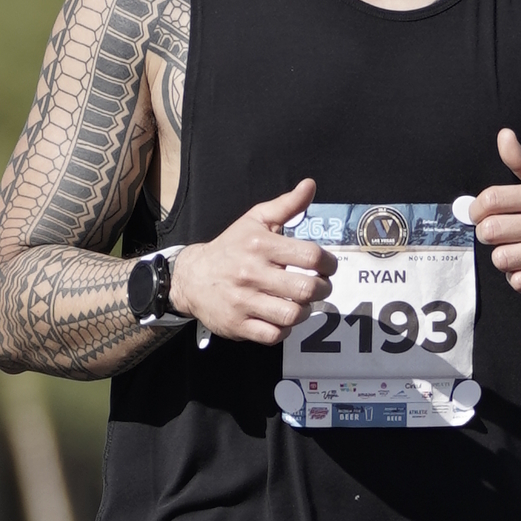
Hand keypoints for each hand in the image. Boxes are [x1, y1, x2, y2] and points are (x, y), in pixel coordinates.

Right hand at [168, 181, 332, 344]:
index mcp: (260, 245)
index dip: (328, 264)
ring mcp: (244, 301)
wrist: (192, 277)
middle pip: (306, 289)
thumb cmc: (230, 248)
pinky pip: (273, 334)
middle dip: (323, 289)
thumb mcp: (255, 220)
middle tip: (320, 287)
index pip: (310, 256)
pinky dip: (284, 329)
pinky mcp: (238, 324)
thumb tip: (309, 186)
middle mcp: (252, 273)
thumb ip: (286, 205)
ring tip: (301, 302)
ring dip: (305, 310)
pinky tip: (283, 318)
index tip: (327, 267)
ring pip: (292, 314)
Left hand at [470, 128, 520, 297]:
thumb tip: (503, 134)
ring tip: (520, 252)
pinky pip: (517, 282)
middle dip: (489, 236)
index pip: (490, 200)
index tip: (481, 216)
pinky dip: (519, 278)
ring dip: (505, 259)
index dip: (476, 211)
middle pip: (490, 232)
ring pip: (501, 259)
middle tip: (501, 236)